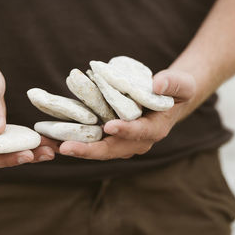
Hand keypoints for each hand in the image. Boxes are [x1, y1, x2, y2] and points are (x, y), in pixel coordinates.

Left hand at [59, 69, 195, 159]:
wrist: (168, 102)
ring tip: (53, 146)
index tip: (110, 127)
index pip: (140, 132)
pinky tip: (55, 138)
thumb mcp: (181, 84)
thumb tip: (157, 85)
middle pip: (112, 149)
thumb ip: (172, 83)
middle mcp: (137, 142)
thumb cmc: (176, 91)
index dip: (126, 131)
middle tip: (66, 148)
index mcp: (155, 130)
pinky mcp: (110, 137)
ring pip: (99, 149)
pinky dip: (76, 141)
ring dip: (77, 149)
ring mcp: (122, 142)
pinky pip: (93, 141)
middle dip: (89, 150)